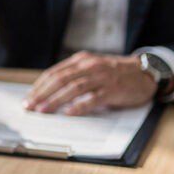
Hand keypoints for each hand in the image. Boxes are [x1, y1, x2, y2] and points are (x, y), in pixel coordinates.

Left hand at [24, 52, 155, 114]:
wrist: (144, 72)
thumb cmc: (115, 73)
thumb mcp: (91, 68)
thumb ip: (74, 76)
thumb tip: (48, 93)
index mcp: (81, 60)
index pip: (54, 73)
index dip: (39, 86)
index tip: (28, 98)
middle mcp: (90, 66)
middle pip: (61, 79)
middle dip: (42, 94)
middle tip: (30, 106)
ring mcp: (102, 76)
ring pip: (74, 87)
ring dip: (56, 100)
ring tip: (43, 110)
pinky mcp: (113, 88)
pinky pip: (94, 98)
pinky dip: (80, 106)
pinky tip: (69, 113)